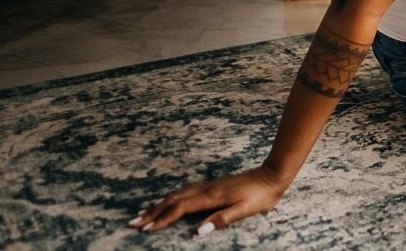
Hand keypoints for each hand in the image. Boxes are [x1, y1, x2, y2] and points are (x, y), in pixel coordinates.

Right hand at [130, 166, 287, 234]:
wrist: (272, 175)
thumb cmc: (261, 196)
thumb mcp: (244, 210)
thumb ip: (221, 219)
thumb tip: (198, 232)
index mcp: (211, 197)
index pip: (180, 209)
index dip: (162, 219)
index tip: (145, 229)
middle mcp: (206, 189)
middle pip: (172, 200)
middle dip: (152, 212)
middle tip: (133, 222)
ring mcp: (208, 185)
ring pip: (177, 194)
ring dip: (158, 204)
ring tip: (142, 213)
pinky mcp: (212, 185)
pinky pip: (184, 191)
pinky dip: (170, 197)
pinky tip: (167, 200)